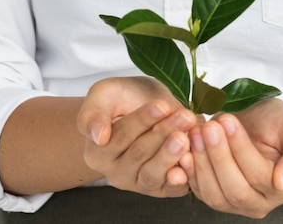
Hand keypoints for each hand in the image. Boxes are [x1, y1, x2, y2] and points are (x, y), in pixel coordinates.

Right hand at [77, 76, 196, 196]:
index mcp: (97, 153)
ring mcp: (139, 182)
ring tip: (187, 137)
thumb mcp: (104, 94)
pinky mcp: (162, 189)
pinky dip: (182, 176)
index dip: (143, 120)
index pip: (121, 135)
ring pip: (154, 173)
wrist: (144, 107)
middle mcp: (116, 173)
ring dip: (172, 154)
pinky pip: (171, 188)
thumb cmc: (124, 98)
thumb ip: (92, 113)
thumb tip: (98, 137)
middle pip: (140, 153)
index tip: (162, 105)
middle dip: (164, 132)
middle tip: (185, 117)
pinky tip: (190, 161)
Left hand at [179, 99, 282, 217]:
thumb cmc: (281, 124)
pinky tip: (183, 148)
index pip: (258, 175)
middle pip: (235, 189)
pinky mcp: (213, 193)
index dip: (241, 149)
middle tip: (208, 127)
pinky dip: (188, 171)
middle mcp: (258, 202)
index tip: (227, 121)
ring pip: (213, 194)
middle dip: (218, 156)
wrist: (263, 123)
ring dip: (201, 162)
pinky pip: (197, 189)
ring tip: (195, 132)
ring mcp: (233, 202)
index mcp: (281, 189)